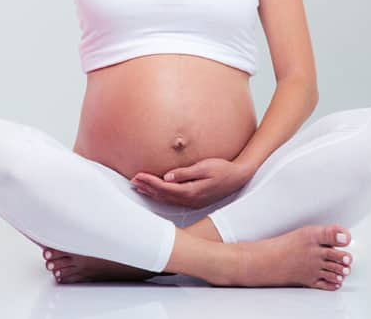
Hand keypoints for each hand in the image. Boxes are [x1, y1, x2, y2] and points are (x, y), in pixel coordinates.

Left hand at [130, 158, 250, 209]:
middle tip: (132, 180)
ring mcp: (192, 202)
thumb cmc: (222, 169)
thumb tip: (167, 177)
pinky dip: (161, 196)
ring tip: (138, 186)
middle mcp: (190, 199)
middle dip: (147, 188)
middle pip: (163, 195)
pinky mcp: (194, 200)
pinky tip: (155, 192)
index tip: (137, 175)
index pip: (164, 188)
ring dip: (152, 193)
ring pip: (167, 199)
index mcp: (191, 191)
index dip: (149, 182)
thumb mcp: (204, 167)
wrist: (238, 177)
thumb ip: (185, 173)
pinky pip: (173, 200)